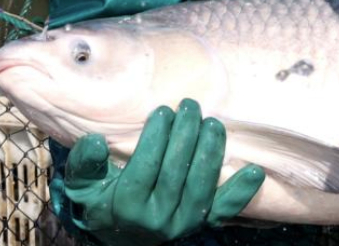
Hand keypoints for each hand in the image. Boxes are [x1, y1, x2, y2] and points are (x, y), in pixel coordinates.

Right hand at [63, 98, 263, 245]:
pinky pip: (223, 210)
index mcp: (125, 207)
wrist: (120, 233)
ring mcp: (181, 224)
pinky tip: (254, 171)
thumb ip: (85, 163)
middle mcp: (156, 220)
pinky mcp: (201, 224)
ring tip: (213, 121)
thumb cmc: (102, 197)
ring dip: (211, 152)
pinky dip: (240, 192)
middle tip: (190, 105)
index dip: (156, 137)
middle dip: (185, 135)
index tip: (163, 110)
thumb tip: (96, 141)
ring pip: (201, 187)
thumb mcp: (83, 183)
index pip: (145, 167)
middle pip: (176, 174)